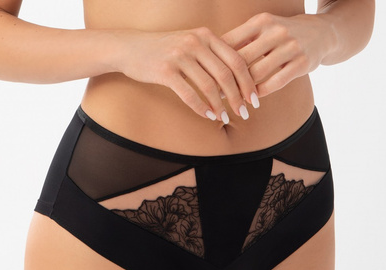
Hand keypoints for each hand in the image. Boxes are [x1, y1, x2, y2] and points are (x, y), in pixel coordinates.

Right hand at [111, 27, 257, 121]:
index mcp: (206, 35)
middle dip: (238, 97)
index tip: (255, 100)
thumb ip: (212, 55)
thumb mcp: (191, 44)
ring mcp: (180, 56)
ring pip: (209, 86)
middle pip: (226, 74)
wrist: (130, 48)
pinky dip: (201, 108)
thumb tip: (237, 78)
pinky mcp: (166, 71)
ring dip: (220, 106)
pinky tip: (208, 116)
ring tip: (225, 119)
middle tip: (244, 113)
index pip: (236, 60)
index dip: (249, 82)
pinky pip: (189, 94)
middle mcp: (196, 42)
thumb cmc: (164, 50)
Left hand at [220, 12, 333, 97]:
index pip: (231, 44)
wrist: (322, 33)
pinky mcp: (301, 63)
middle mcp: (275, 31)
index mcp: (260, 22)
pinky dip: (261, 93)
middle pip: (241, 60)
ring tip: (231, 102)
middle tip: (214, 95)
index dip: (215, 62)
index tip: (205, 78)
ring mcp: (290, 47)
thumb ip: (240, 42)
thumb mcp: (262, 30)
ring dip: (242, 90)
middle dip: (226, 80)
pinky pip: (275, 82)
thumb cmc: (282, 35)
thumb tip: (210, 59)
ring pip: (257, 73)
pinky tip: (252, 100)